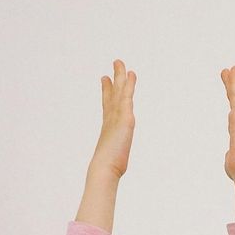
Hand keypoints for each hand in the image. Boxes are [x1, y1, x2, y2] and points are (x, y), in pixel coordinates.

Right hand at [89, 60, 135, 179]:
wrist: (104, 169)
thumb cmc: (106, 170)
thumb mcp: (111, 161)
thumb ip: (110, 159)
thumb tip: (106, 171)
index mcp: (108, 127)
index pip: (108, 105)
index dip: (107, 91)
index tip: (105, 79)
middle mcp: (111, 119)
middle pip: (113, 94)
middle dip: (115, 79)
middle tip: (116, 63)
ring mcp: (117, 118)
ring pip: (120, 92)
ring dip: (121, 77)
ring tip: (121, 63)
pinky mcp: (124, 119)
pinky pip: (127, 97)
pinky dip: (129, 86)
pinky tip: (131, 76)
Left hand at [221, 64, 234, 182]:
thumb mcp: (232, 161)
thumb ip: (230, 156)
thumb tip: (230, 159)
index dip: (233, 100)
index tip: (230, 89)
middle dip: (233, 86)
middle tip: (228, 72)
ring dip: (234, 82)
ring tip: (230, 69)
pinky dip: (234, 84)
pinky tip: (231, 73)